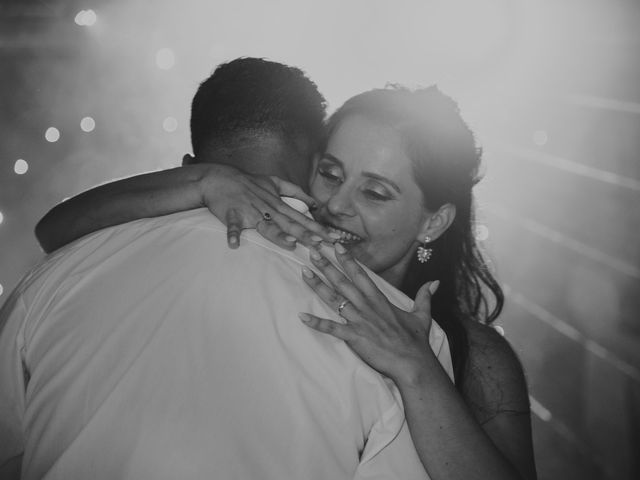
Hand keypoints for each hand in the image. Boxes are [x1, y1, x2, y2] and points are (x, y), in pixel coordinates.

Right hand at [197, 164, 336, 248]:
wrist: (219, 178)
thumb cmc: (248, 182)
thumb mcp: (274, 183)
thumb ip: (295, 193)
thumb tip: (314, 204)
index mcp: (278, 203)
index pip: (301, 218)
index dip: (317, 228)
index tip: (332, 238)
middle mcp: (267, 208)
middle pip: (289, 224)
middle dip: (306, 234)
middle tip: (321, 244)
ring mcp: (250, 211)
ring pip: (266, 224)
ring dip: (278, 234)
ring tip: (291, 244)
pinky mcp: (232, 214)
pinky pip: (232, 226)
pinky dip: (233, 234)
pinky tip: (234, 244)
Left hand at [298, 244, 439, 384]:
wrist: (413, 363)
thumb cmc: (416, 341)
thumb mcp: (422, 315)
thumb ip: (425, 296)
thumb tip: (435, 282)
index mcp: (380, 299)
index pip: (361, 274)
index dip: (347, 259)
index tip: (335, 246)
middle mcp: (367, 306)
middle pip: (343, 281)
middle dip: (326, 265)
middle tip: (311, 252)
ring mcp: (359, 321)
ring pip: (334, 299)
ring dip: (318, 285)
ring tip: (304, 272)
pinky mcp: (354, 337)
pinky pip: (331, 328)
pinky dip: (316, 323)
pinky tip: (302, 316)